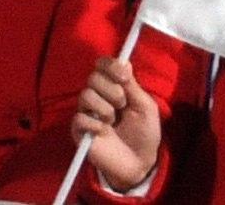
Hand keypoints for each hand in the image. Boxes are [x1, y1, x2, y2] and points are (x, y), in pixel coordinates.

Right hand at [72, 55, 161, 191]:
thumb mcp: (146, 107)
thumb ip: (133, 85)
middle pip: (93, 77)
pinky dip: (95, 125)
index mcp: (113, 86)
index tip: (123, 77)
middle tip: (123, 106)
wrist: (139, 162)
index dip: (110, 66)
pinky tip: (103, 133)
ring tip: (114, 122)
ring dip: (105, 110)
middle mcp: (97, 94)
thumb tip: (124, 62)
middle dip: (112, 91)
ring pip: (86, 95)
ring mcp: (86, 111)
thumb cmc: (144, 133)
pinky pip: (80, 117)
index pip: (102, 64)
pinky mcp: (78, 128)